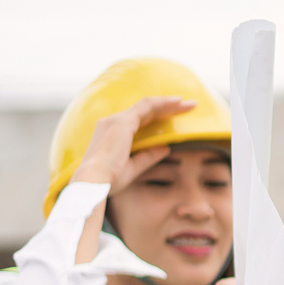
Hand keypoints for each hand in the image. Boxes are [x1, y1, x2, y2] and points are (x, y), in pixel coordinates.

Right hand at [72, 95, 195, 194]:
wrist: (94, 182)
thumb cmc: (108, 180)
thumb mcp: (133, 168)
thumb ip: (149, 156)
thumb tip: (166, 148)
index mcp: (112, 133)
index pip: (139, 119)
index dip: (158, 116)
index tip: (176, 116)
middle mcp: (112, 122)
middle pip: (145, 110)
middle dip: (168, 108)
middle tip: (189, 106)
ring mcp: (117, 120)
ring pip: (148, 106)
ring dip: (169, 104)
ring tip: (189, 104)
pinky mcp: (123, 121)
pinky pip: (147, 107)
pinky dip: (163, 104)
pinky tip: (178, 102)